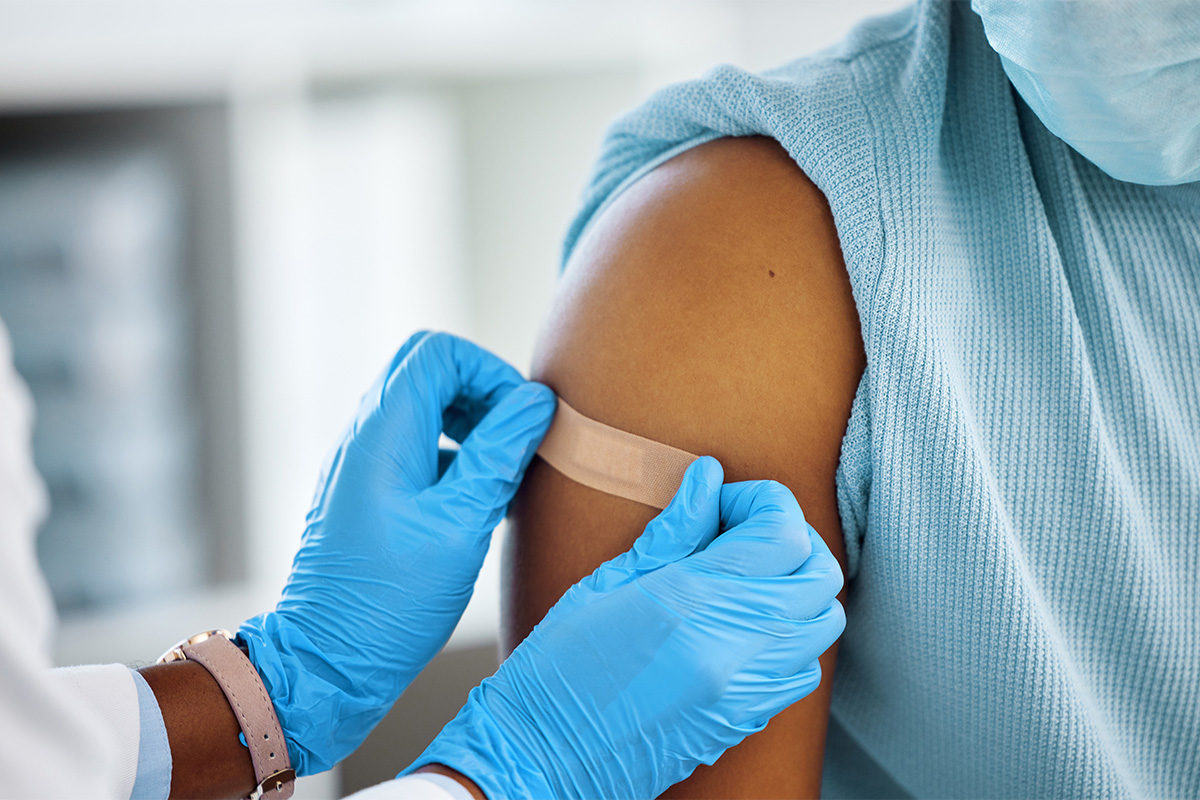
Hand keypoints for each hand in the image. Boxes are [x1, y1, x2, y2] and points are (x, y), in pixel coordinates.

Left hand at [237, 331, 556, 774]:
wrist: (328, 660)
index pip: (439, 354)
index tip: (520, 418)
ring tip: (499, 470)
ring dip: (466, 422)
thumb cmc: (393, 600)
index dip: (489, 372)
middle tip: (512, 437)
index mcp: (384, 432)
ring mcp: (360, 463)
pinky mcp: (364, 491)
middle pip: (427, 370)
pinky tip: (476, 500)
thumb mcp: (463, 522)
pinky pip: (411, 444)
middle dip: (480, 391)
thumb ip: (500, 454)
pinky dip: (449, 452)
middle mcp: (364, 436)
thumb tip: (536, 402)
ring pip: (419, 405)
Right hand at [405, 456, 845, 798]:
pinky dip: (792, 633)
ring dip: (797, 584)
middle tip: (738, 530)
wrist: (543, 760)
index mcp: (692, 603)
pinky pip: (806, 666)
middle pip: (819, 572)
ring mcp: (747, 689)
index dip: (762, 500)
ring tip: (744, 574)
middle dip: (789, 535)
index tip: (722, 502)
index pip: (783, 532)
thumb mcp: (606, 582)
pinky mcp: (747, 719)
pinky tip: (744, 623)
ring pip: (824, 619)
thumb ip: (672, 530)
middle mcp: (734, 648)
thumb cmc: (559, 668)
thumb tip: (709, 479)